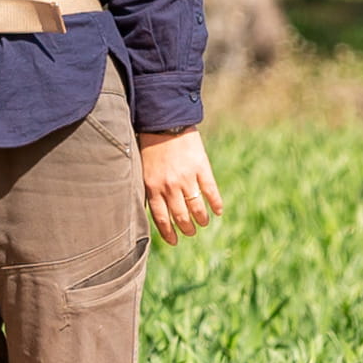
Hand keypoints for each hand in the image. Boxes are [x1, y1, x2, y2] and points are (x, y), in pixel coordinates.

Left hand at [138, 125, 222, 244]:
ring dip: (200, 219)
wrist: (165, 121)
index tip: (174, 241)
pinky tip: (218, 211)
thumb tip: (151, 209)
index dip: (168, 233)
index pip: (161, 218)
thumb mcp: (143, 169)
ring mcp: (187, 177)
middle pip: (180, 216)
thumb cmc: (150, 144)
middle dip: (186, 228)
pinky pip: (211, 191)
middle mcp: (169, 186)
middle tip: (190, 233)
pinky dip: (216, 204)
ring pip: (196, 208)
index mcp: (153, 187)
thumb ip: (149, 189)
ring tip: (203, 223)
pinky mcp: (201, 167)